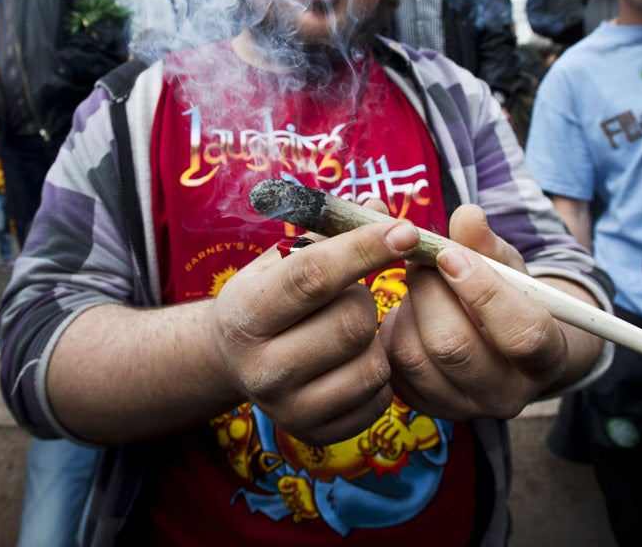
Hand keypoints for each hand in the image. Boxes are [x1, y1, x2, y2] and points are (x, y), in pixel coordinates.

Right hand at [210, 218, 421, 446]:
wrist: (235, 359)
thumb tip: (379, 208)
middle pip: (351, 322)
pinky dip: (379, 371)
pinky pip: (379, 398)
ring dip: (374, 337)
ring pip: (371, 362)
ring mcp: (288, 408)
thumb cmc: (268, 296)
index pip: (312, 276)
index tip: (406, 230)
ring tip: (347, 328)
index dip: (364, 249)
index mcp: (243, 314)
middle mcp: (260, 368)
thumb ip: (329, 233)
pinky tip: (354, 359)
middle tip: (348, 293)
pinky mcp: (317, 434)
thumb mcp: (281, 259)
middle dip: (364, 297)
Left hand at [378, 204, 601, 420]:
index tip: (450, 255)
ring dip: (407, 309)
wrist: (499, 348)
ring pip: (413, 355)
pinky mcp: (424, 407)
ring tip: (419, 288)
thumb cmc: (508, 298)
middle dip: (429, 291)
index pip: (522, 334)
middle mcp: (506, 395)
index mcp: (544, 358)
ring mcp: (462, 408)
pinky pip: (391, 367)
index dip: (484, 291)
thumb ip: (487, 243)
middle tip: (421, 260)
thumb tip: (467, 216)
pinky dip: (390, 331)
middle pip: (454, 346)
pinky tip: (407, 314)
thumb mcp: (507, 267)